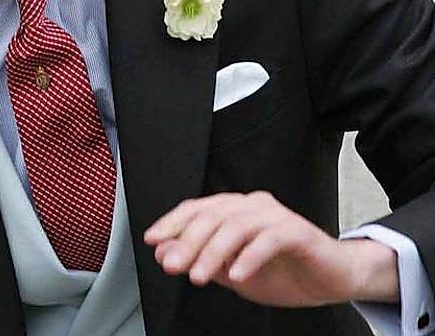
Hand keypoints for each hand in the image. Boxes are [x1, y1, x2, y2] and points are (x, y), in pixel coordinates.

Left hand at [143, 191, 398, 306]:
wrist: (333, 279)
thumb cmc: (284, 272)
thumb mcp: (232, 272)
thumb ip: (201, 260)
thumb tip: (164, 253)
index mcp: (235, 210)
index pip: (196, 209)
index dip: (172, 222)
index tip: (152, 240)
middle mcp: (252, 206)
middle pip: (212, 216)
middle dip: (187, 242)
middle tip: (173, 266)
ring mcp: (275, 216)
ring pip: (236, 226)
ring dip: (213, 253)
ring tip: (198, 276)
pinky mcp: (297, 231)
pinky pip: (268, 240)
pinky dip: (249, 258)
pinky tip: (236, 275)